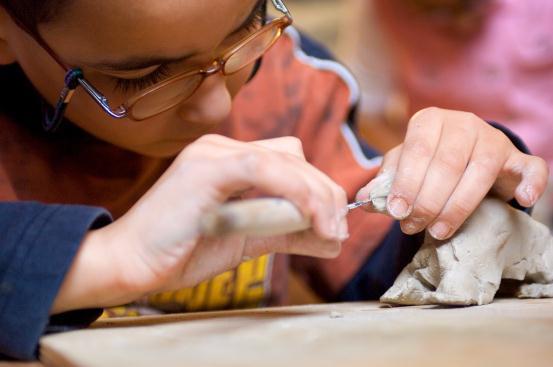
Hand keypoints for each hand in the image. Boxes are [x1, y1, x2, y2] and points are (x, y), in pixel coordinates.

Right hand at [53, 135, 346, 312]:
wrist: (132, 264)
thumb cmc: (184, 251)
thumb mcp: (248, 239)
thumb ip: (286, 232)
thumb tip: (330, 238)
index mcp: (230, 161)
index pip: (289, 160)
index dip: (318, 187)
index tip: (335, 223)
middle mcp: (222, 148)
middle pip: (293, 156)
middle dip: (325, 192)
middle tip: (337, 229)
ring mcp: (213, 153)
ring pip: (284, 159)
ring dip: (315, 194)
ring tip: (329, 229)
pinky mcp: (206, 167)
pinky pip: (263, 168)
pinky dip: (295, 191)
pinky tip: (309, 219)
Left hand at [356, 107, 547, 239]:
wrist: (463, 154)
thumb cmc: (427, 161)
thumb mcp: (403, 167)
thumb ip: (385, 182)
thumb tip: (363, 199)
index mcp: (429, 121)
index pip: (417, 149)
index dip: (406, 182)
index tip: (396, 211)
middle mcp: (463, 124)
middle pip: (447, 164)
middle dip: (427, 201)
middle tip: (412, 226)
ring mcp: (493, 139)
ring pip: (480, 172)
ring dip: (458, 207)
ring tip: (437, 231)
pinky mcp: (517, 157)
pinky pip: (531, 167)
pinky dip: (532, 183)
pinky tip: (522, 201)